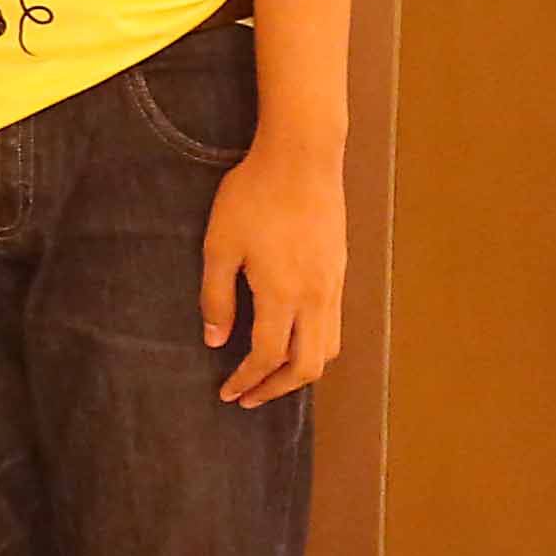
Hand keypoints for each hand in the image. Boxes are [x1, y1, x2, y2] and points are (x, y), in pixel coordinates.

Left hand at [200, 135, 344, 407]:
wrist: (302, 159)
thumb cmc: (253, 197)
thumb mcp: (219, 246)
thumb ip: (216, 297)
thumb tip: (215, 341)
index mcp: (283, 294)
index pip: (267, 357)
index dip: (246, 381)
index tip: (227, 393)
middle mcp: (316, 297)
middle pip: (307, 365)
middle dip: (277, 388)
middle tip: (247, 397)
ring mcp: (333, 285)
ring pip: (328, 348)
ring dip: (299, 371)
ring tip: (268, 376)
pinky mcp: (339, 271)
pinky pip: (334, 325)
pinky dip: (314, 346)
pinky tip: (291, 341)